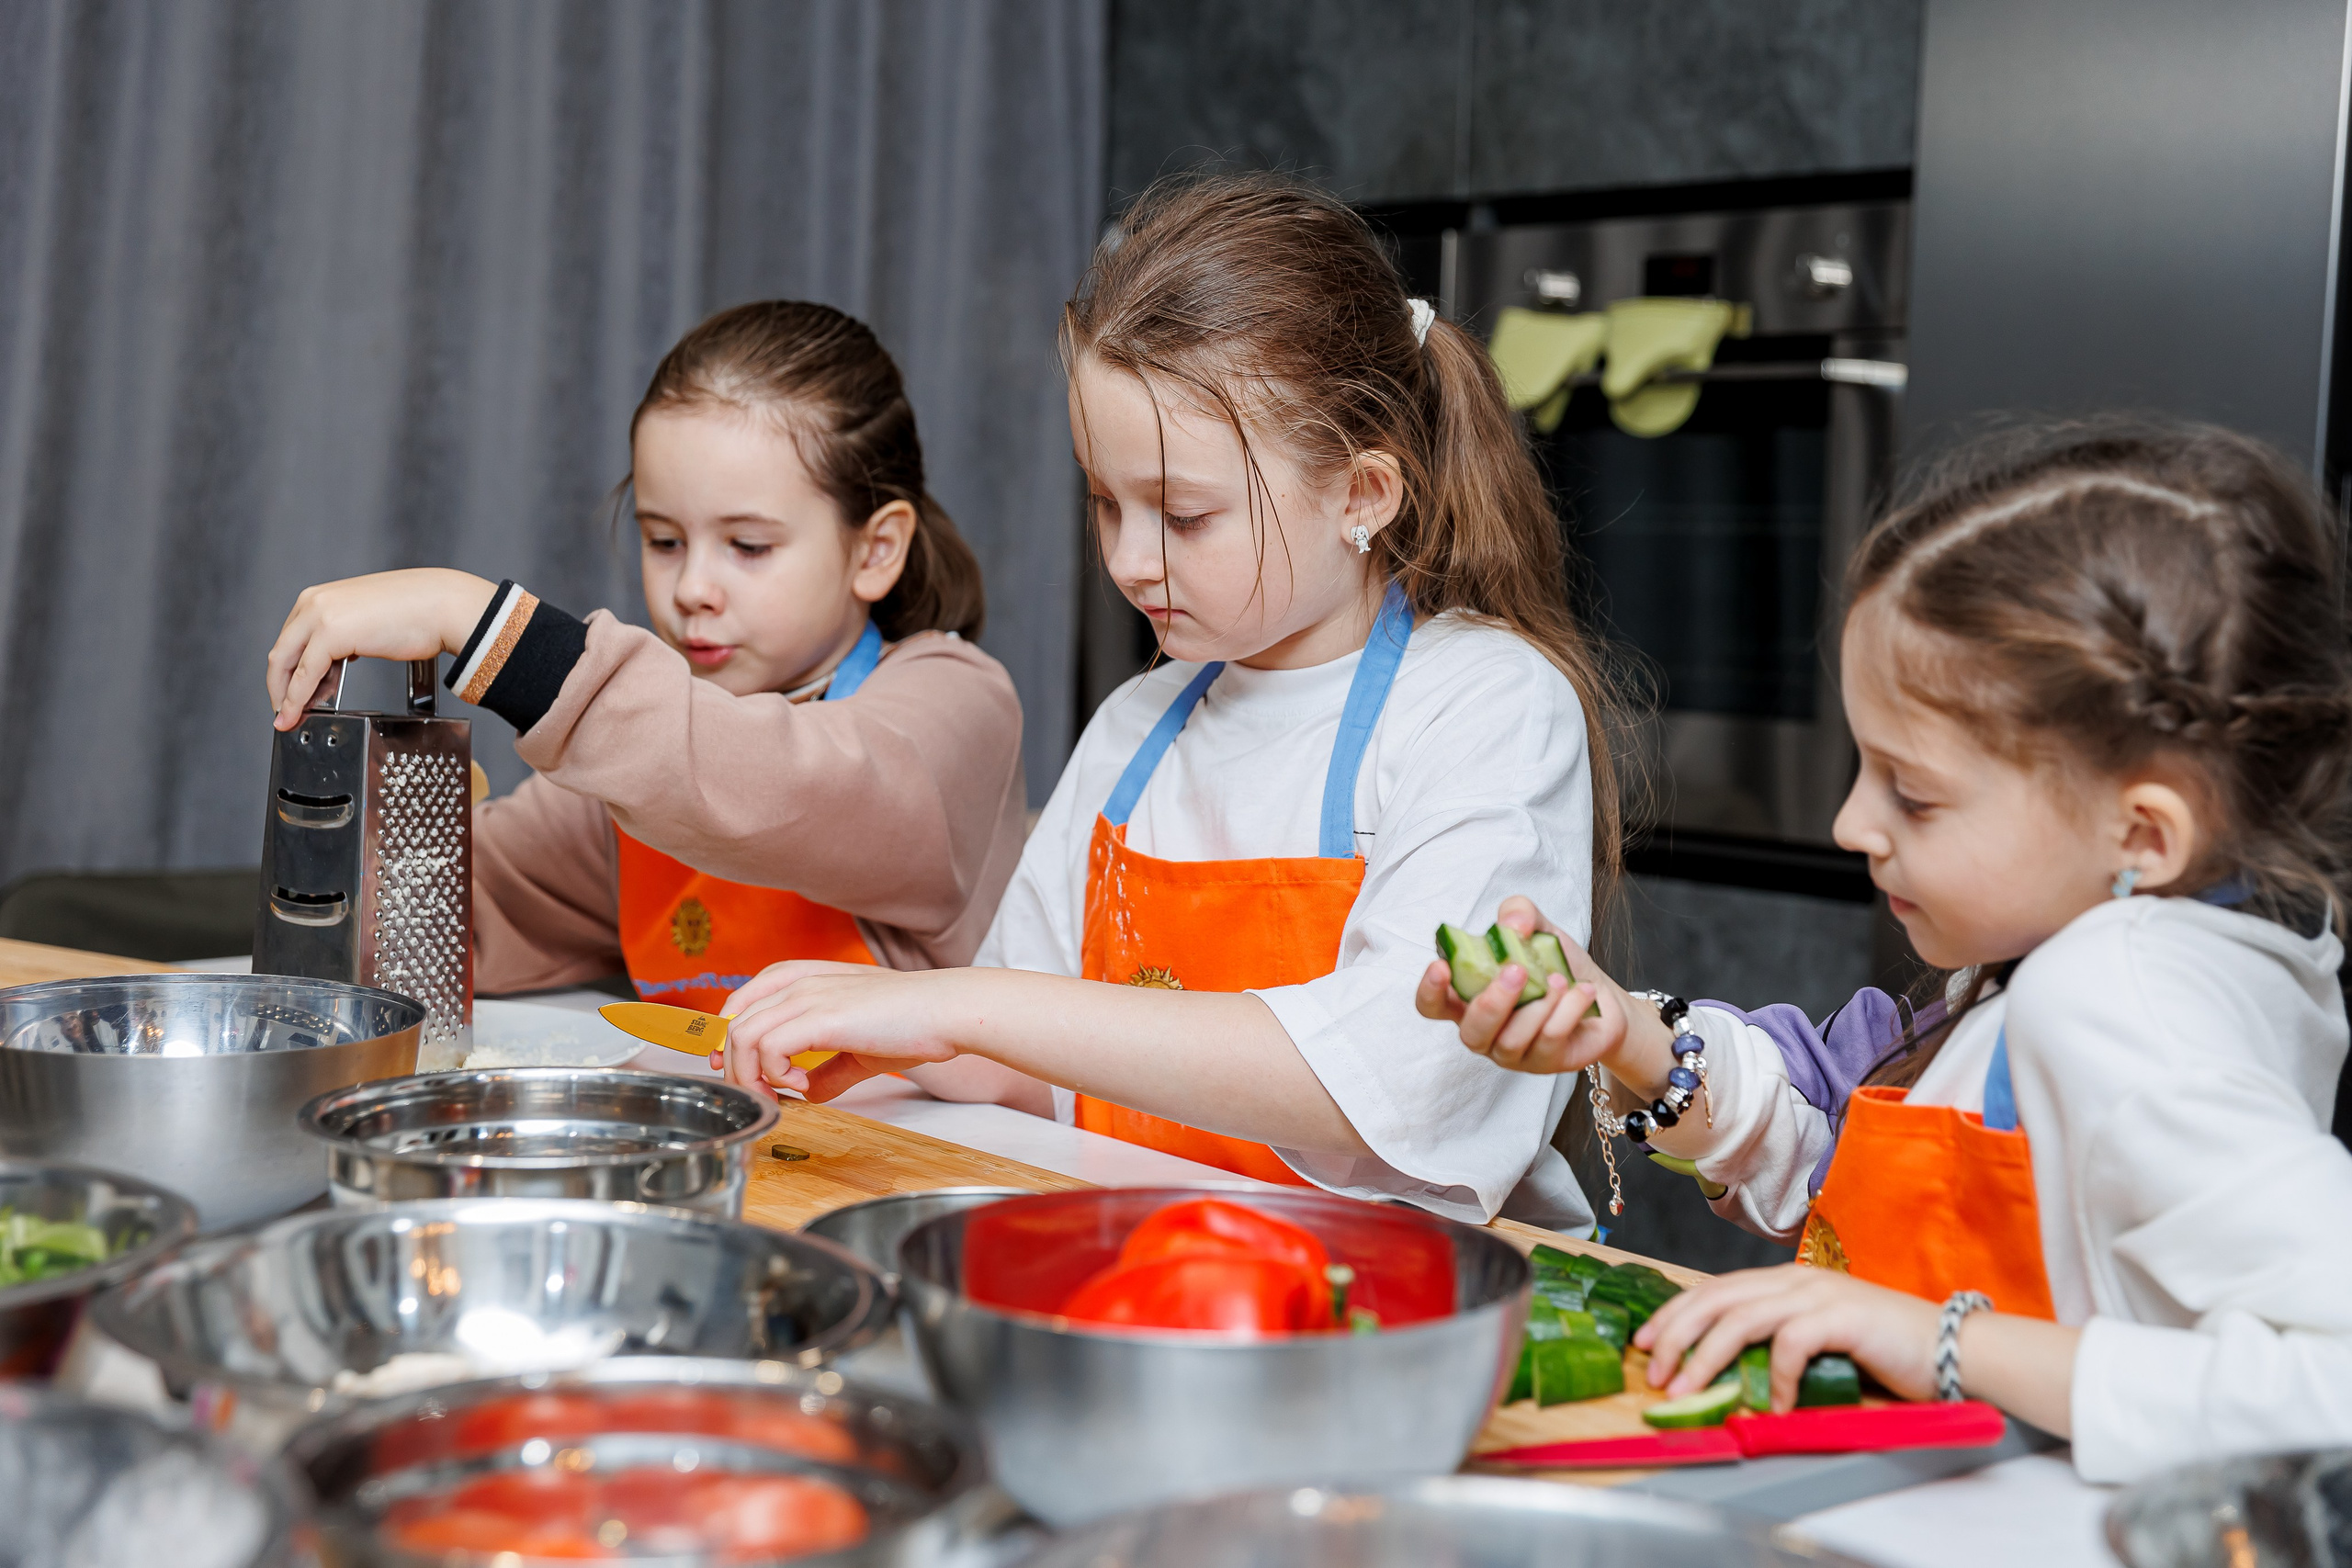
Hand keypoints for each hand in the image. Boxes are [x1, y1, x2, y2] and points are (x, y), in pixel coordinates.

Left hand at [266, 569, 498, 728]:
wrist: (444, 605)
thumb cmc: (419, 612)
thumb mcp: (366, 621)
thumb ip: (343, 637)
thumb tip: (331, 666)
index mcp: (322, 596)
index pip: (291, 639)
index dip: (287, 671)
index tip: (292, 692)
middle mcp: (314, 602)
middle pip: (281, 652)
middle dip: (281, 687)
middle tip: (285, 711)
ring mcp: (320, 615)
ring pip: (286, 664)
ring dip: (286, 695)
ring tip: (294, 716)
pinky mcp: (331, 633)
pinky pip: (305, 674)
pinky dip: (296, 698)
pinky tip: (297, 712)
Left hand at [719, 961, 962, 1099]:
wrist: (945, 1011)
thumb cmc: (913, 1023)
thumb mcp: (860, 1048)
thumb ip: (830, 1069)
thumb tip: (810, 1093)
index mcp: (807, 978)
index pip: (746, 999)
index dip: (730, 1034)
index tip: (733, 1067)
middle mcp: (800, 982)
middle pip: (735, 1022)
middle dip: (733, 1065)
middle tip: (755, 1093)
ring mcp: (808, 996)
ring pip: (743, 1036)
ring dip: (749, 1075)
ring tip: (774, 1095)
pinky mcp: (819, 1017)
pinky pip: (768, 1049)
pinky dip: (775, 1075)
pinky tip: (803, 1086)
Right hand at [1413, 896, 1666, 1080]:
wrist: (1600, 993)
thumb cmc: (1556, 965)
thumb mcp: (1537, 928)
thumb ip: (1518, 914)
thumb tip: (1512, 927)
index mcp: (1469, 997)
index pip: (1432, 1005)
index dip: (1429, 991)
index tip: (1441, 967)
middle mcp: (1485, 1030)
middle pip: (1470, 1032)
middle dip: (1492, 1002)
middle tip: (1518, 970)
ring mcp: (1512, 1052)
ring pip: (1511, 1041)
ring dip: (1539, 1005)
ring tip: (1561, 980)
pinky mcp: (1544, 1062)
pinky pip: (1548, 1041)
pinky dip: (1567, 1011)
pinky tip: (1582, 992)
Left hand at [1635, 1264, 1940, 1406]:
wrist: (1953, 1347)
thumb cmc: (1885, 1349)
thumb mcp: (1820, 1338)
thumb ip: (1778, 1342)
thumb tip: (1728, 1373)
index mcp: (1785, 1280)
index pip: (1713, 1290)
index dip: (1674, 1314)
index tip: (1646, 1343)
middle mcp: (1795, 1280)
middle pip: (1715, 1300)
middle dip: (1676, 1335)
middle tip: (1653, 1371)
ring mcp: (1818, 1295)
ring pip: (1741, 1319)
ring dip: (1707, 1358)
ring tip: (1688, 1392)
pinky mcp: (1842, 1317)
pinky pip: (1791, 1344)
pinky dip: (1776, 1378)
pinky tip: (1774, 1407)